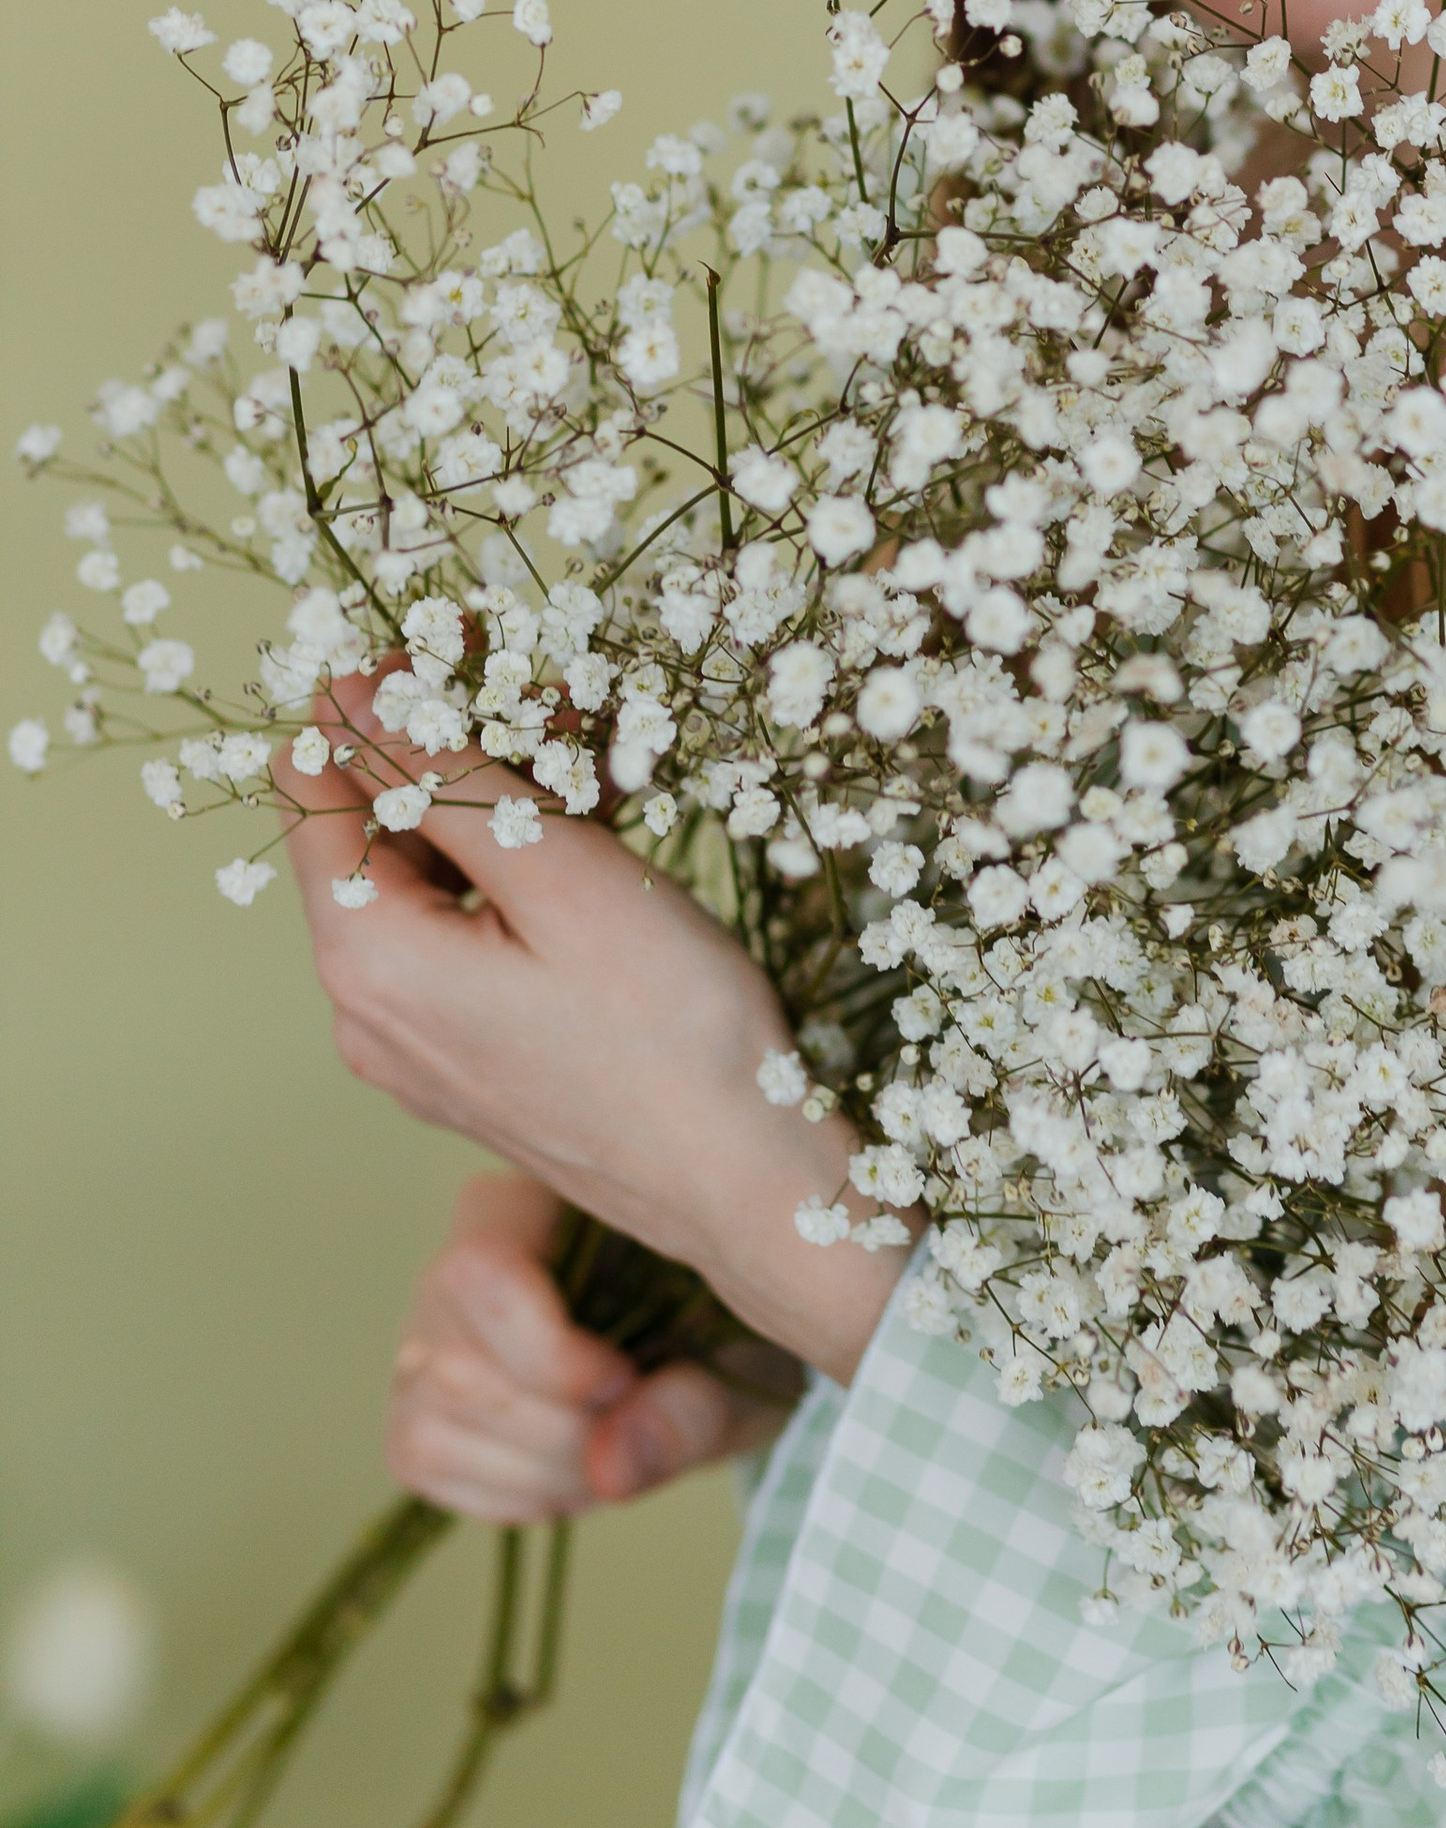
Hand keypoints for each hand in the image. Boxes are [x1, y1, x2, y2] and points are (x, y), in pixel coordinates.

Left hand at [275, 671, 902, 1384]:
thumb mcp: (559, 871)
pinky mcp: (471, 1064)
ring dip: (503, 805)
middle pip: (378, 833)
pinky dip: (520, 875)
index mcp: (367, 957)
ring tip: (601, 759)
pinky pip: (468, 938)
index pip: (316, 786)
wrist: (745, 1180)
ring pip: (433, 881)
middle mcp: (365, 1010)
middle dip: (458, 747)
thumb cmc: (668, 1026)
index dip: (380, 701)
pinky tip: (600, 834)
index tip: (468, 647)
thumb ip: (443, 778)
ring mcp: (416, 1047)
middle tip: (560, 692)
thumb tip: (345, 698)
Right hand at [388, 1173, 802, 1520]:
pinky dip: (512, 1494)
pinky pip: (423, 1465)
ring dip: (540, 1472)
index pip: (482, 1272)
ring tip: (614, 1454)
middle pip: (455, 1368)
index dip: (546, 1350)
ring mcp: (420, 1341)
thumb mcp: (744, 1364)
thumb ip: (691, 1407)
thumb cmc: (728, 1333)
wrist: (712, 1362)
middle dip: (560, 1433)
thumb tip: (611, 1468)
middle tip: (636, 1431)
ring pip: (430, 1425)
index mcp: (532, 1206)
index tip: (626, 1380)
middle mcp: (453, 1266)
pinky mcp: (413, 1412)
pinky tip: (574, 1473)